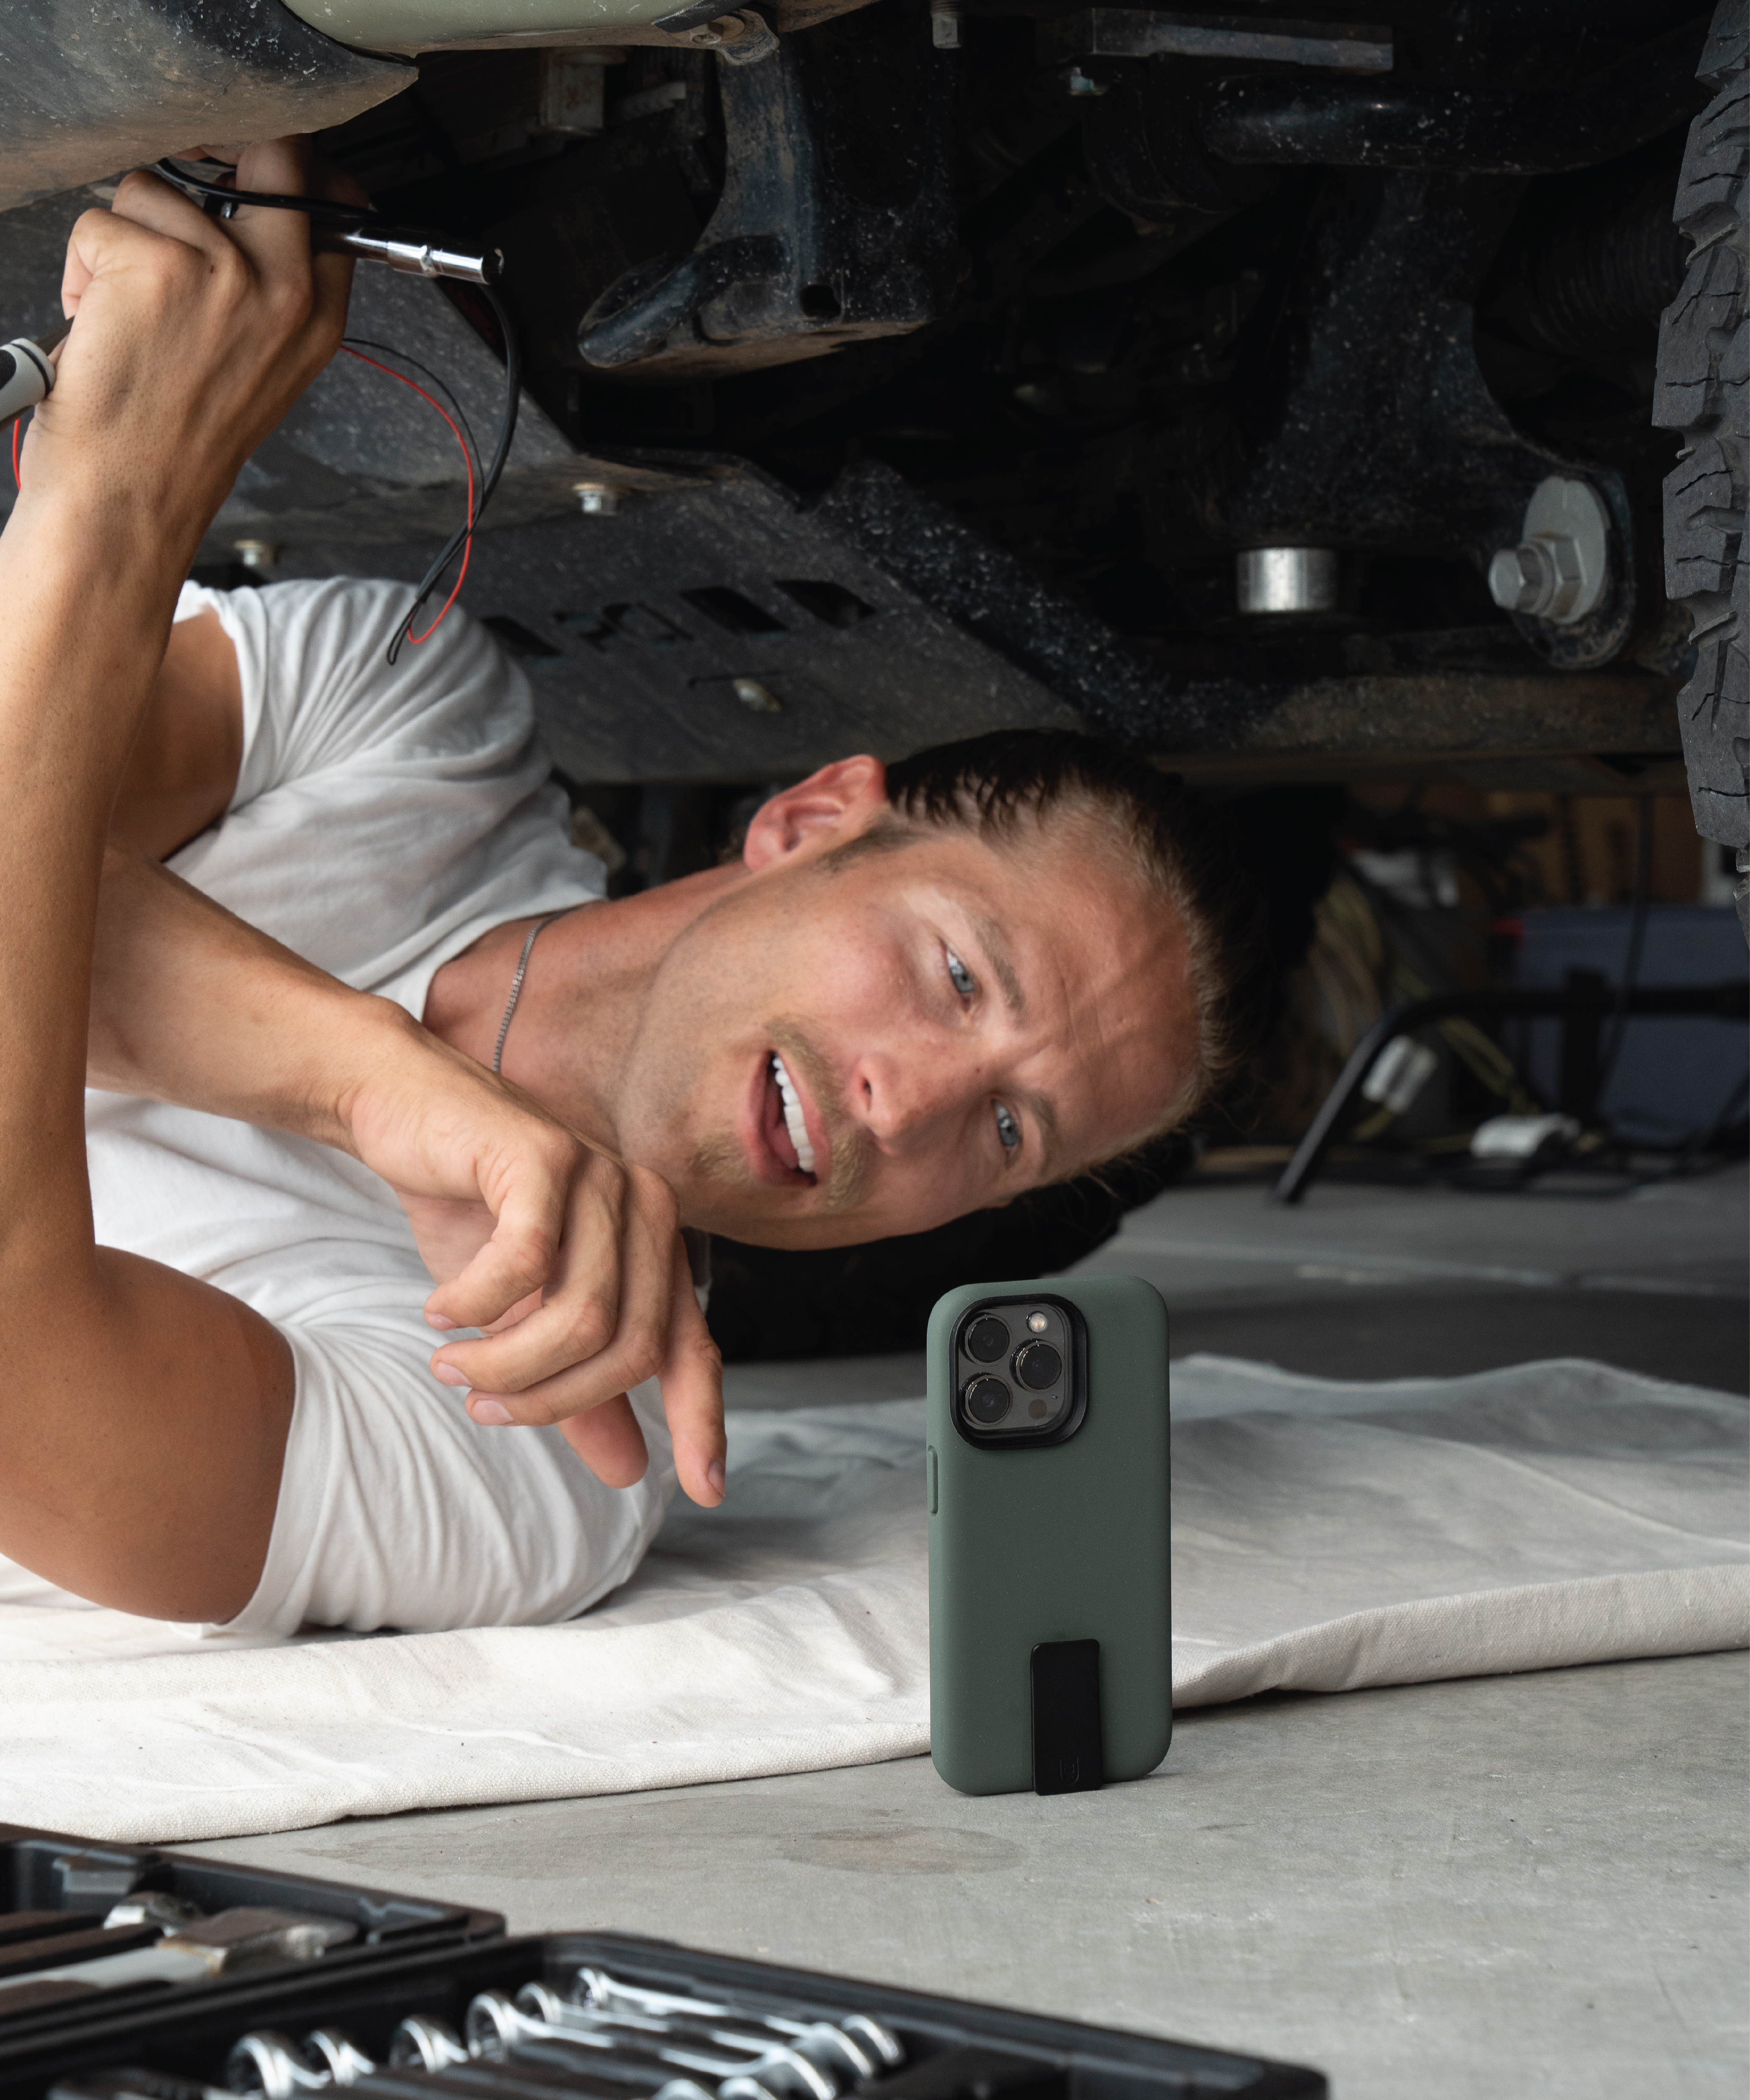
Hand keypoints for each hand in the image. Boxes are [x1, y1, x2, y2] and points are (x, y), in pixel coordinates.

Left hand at [25, 137, 356, 558]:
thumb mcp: (264, 367)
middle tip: (174, 203)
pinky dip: (80, 268)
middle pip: (271, 154)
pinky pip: (99, 222)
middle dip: (214, 154)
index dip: (285, 171)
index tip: (246, 171)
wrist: (132, 496)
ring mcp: (225, 271)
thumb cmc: (178, 442)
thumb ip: (275, 289)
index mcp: (317, 317)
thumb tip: (251, 208)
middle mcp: (284, 289)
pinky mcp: (156, 264)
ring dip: (123, 239)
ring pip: (157, 190)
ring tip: (124, 311)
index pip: (329, 202)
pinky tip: (96, 321)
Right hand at [339, 1015, 725, 1506]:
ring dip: (504, 1362)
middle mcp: (646, 1208)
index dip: (703, 1419)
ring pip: (578, 1315)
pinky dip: (475, 1303)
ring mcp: (601, 1176)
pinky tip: (441, 1309)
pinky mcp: (544, 1155)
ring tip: (451, 1364)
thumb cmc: (471, 1214)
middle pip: (627, 1348)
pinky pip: (524, 1264)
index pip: (694, 1347)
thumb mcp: (524, 1316)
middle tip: (479, 1406)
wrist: (405, 1109)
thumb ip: (579, 1389)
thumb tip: (629, 1472)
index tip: (706, 1491)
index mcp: (655, 1248)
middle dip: (550, 1399)